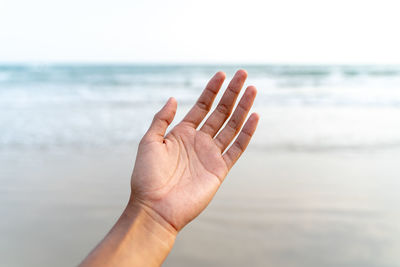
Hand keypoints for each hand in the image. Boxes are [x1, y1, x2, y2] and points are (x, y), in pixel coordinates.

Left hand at [130, 70, 258, 231]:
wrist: (155, 207)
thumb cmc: (147, 176)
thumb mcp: (149, 141)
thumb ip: (161, 119)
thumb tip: (173, 98)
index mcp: (182, 133)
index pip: (202, 106)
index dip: (212, 90)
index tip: (221, 74)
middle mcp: (199, 141)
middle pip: (220, 112)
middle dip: (232, 93)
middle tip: (243, 74)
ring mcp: (211, 154)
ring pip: (232, 126)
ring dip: (243, 108)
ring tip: (252, 89)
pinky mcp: (220, 169)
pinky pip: (237, 148)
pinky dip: (246, 133)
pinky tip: (254, 117)